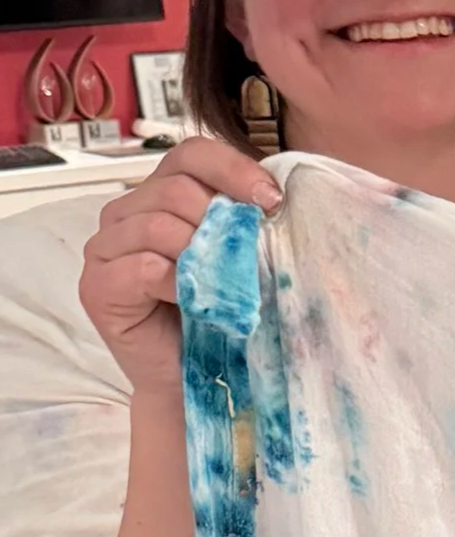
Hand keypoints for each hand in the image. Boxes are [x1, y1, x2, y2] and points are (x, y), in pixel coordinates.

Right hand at [79, 135, 281, 407]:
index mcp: (159, 196)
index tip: (273, 203)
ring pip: (159, 225)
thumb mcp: (237, 260)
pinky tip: (198, 304)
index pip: (191, 154)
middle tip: (249, 261)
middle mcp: (125, 214)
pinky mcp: (98, 288)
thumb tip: (275, 200)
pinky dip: (180, 284)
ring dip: (204, 257)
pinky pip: (144, 267)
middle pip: (177, 189)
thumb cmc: (220, 318)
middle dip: (222, 224)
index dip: (233, 169)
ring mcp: (105, 250)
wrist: (196, 381)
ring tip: (228, 288)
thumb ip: (242, 225)